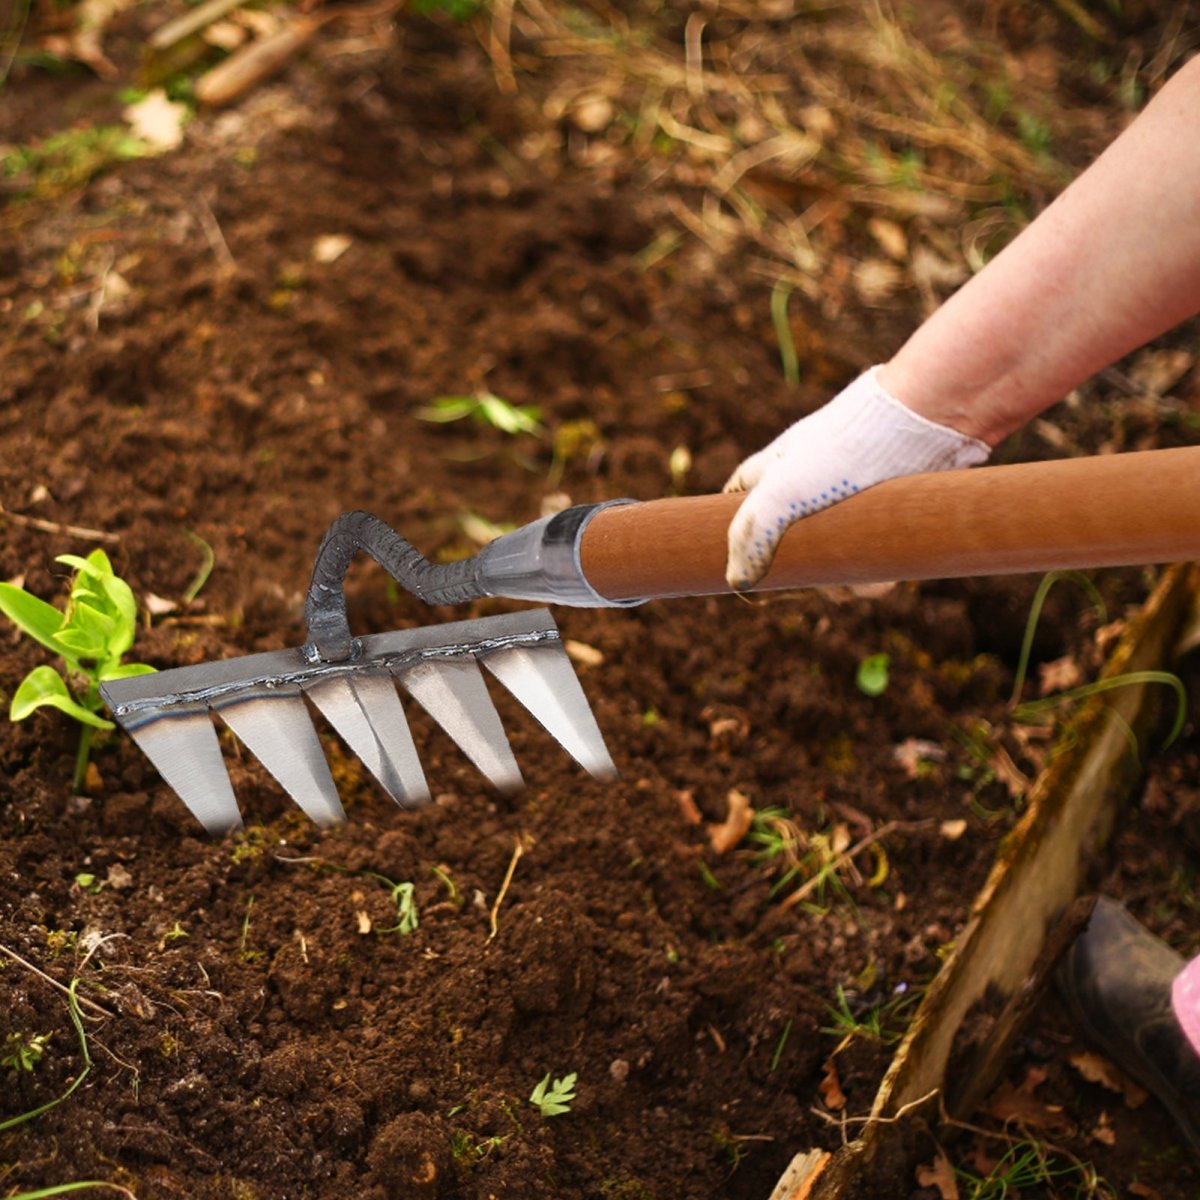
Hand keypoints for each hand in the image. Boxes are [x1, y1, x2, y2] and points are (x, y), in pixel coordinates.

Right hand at [723, 367, 989, 589]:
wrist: (927, 420)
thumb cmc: (848, 448)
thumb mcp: (785, 491)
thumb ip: (752, 535)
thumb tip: (738, 581)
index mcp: (778, 467)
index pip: (741, 497)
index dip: (738, 529)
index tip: (741, 564)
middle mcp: (813, 477)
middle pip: (793, 538)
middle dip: (805, 569)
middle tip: (819, 581)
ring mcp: (853, 492)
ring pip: (837, 549)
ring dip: (845, 577)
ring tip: (862, 582)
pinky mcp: (890, 505)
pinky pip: (874, 548)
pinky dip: (876, 569)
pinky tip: (886, 576)